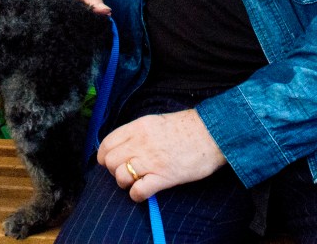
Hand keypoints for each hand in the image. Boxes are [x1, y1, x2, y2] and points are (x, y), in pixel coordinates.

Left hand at [97, 110, 226, 201]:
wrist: (212, 133)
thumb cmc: (186, 128)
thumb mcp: (156, 121)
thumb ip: (138, 132)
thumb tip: (124, 144)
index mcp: (138, 127)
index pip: (107, 143)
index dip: (104, 155)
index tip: (107, 162)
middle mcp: (141, 143)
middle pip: (111, 161)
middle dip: (114, 170)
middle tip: (125, 172)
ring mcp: (152, 160)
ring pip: (121, 176)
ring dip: (124, 183)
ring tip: (134, 182)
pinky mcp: (164, 177)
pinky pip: (138, 191)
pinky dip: (136, 195)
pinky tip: (143, 192)